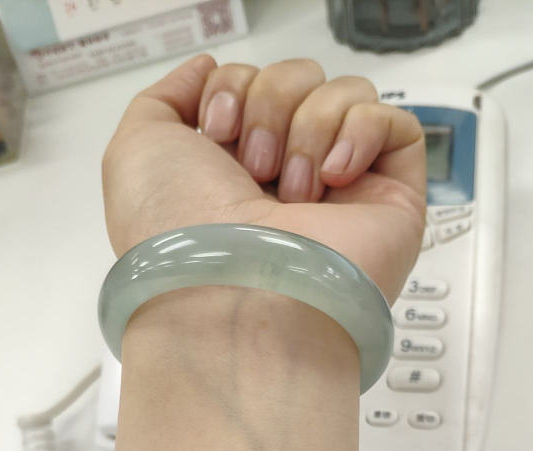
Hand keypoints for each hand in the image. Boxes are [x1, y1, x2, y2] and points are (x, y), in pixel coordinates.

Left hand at [102, 55, 425, 303]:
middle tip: (254, 170)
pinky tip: (333, 177)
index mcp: (233, 170)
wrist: (232, 298)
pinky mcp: (389, 202)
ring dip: (309, 127)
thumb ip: (164, 98)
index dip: (236, 85)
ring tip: (293, 193)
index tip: (217, 127)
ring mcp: (341, 193)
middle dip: (269, 106)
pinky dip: (361, 132)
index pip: (255, 82)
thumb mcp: (137, 151)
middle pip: (300, 80)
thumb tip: (207, 69)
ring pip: (345, 94)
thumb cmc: (180, 240)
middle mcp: (287, 181)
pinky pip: (395, 124)